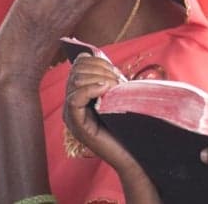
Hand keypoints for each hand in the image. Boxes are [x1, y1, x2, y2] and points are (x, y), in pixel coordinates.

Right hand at [64, 54, 159, 200]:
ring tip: (115, 87)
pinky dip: (91, 89)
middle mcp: (72, 103)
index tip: (114, 70)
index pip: (78, 65)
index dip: (96, 61)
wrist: (135, 153)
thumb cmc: (129, 122)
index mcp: (80, 93)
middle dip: (99, 69)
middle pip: (76, 70)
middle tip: (117, 80)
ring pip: (75, 81)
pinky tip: (107, 90)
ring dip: (99, 78)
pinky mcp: (77, 125)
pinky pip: (74, 98)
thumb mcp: (117, 93)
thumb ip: (105, 76)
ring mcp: (72, 115)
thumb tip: (90, 54)